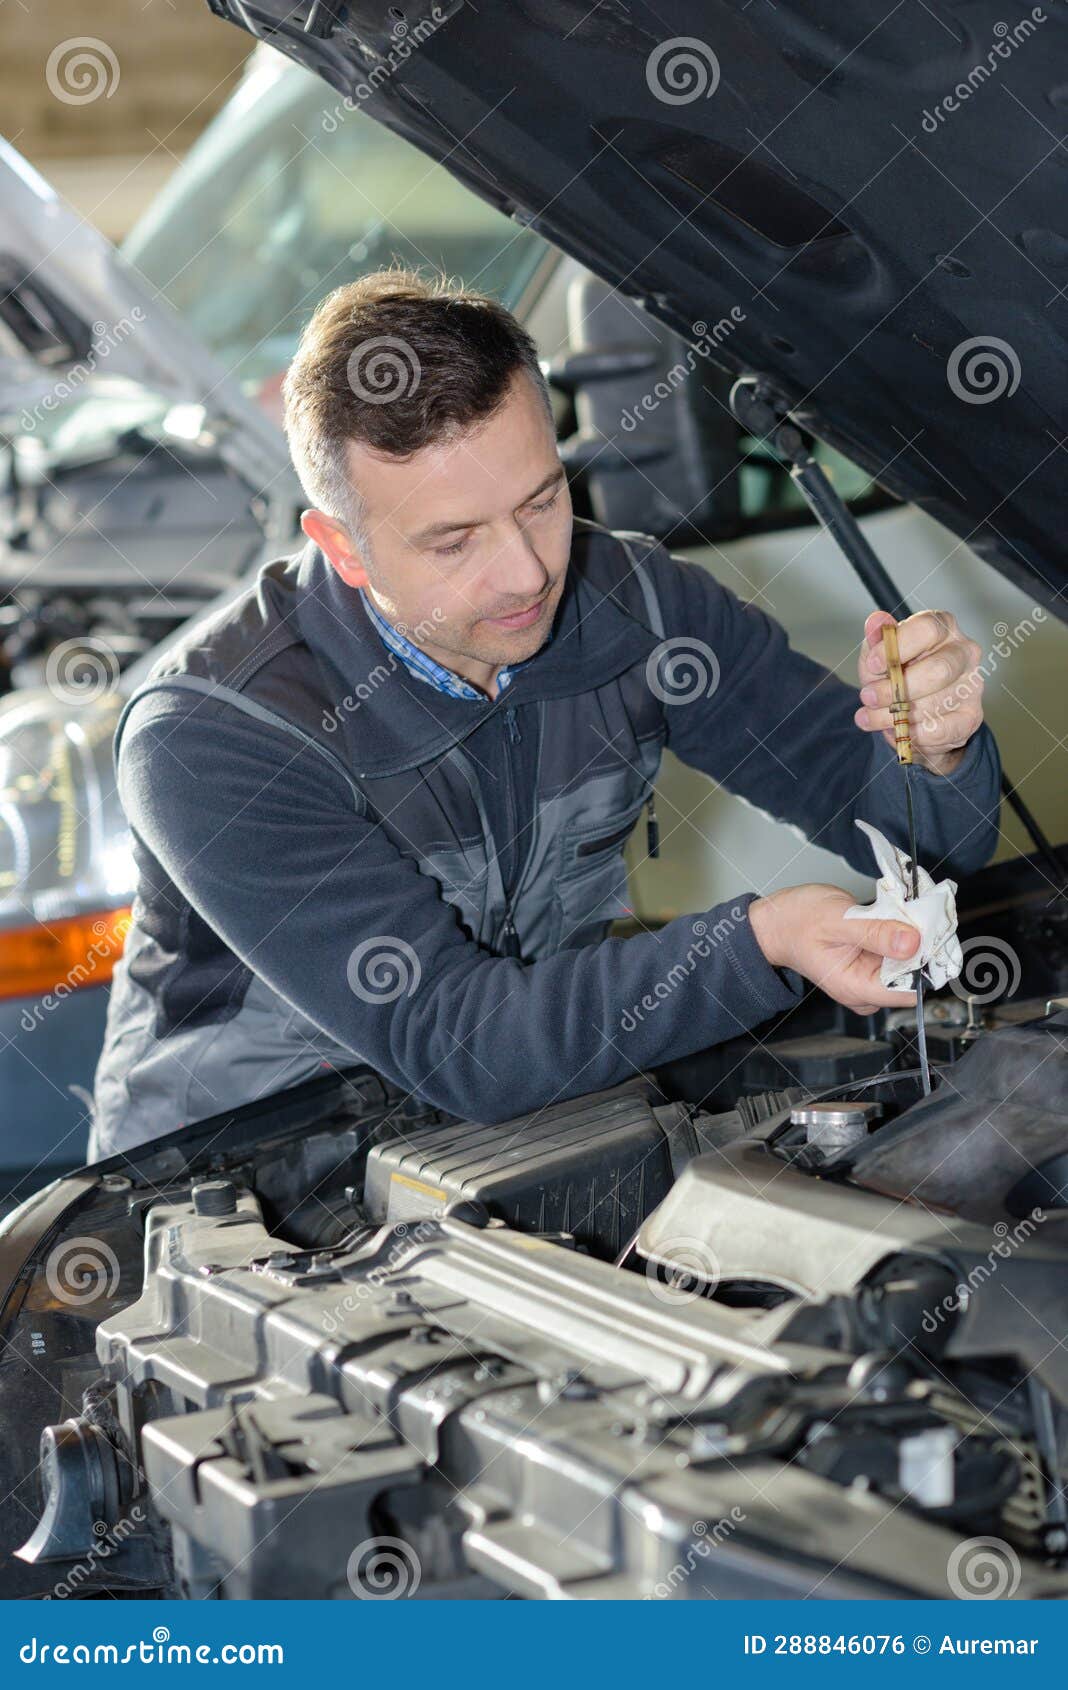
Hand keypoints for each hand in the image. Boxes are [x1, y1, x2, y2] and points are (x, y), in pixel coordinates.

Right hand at [749, 884, 919, 1013]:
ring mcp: (870, 979)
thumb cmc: (797, 921)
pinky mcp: (873, 966)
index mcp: (855, 987)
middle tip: (910, 916)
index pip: (909, 991)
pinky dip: (902, 936)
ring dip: (911, 939)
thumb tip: (913, 942)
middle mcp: (865, 990)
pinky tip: (891, 920)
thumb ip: (875, 932)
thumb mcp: (837, 919)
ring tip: (895, 915)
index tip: (926, 935)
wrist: (778, 921)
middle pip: (913, 979)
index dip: (924, 964)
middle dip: (919, 947)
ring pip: (909, 966)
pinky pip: (900, 956)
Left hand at [855, 609, 983, 774]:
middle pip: (938, 670)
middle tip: (868, 697)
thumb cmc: (898, 673)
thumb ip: (877, 639)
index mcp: (942, 627)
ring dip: (895, 715)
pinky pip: (942, 730)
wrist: (912, 712)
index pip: (927, 629)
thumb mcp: (880, 654)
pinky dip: (913, 734)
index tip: (873, 664)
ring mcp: (972, 684)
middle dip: (896, 688)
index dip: (897, 647)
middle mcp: (964, 652)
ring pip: (936, 703)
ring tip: (870, 717)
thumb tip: (874, 621)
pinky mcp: (971, 716)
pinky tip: (895, 731)